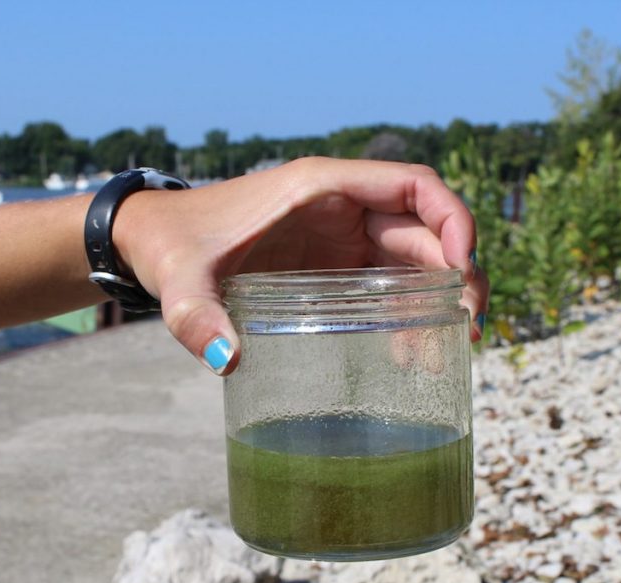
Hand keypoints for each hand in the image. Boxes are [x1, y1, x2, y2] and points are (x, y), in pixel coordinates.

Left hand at [113, 157, 489, 373]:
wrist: (151, 241)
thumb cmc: (171, 244)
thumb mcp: (182, 279)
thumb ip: (197, 315)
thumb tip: (225, 358)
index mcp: (320, 188)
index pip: (411, 185)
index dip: (451, 219)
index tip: (463, 269)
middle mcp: (340, 207)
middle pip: (424, 229)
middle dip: (457, 274)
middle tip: (469, 332)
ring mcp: (339, 236)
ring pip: (412, 260)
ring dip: (438, 299)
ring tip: (448, 353)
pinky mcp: (332, 265)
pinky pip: (387, 283)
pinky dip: (408, 313)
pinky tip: (410, 354)